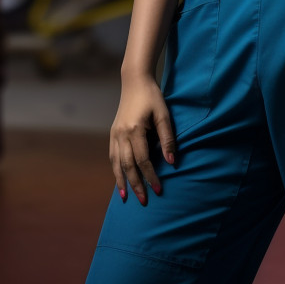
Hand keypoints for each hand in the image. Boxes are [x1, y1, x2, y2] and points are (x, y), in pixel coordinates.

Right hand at [109, 71, 175, 205]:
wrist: (134, 82)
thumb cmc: (152, 97)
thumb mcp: (164, 114)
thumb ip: (167, 139)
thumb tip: (171, 163)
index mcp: (134, 129)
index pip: (143, 160)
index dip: (151, 176)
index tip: (159, 190)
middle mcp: (121, 134)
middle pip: (127, 166)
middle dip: (136, 184)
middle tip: (144, 201)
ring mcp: (115, 134)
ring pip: (116, 163)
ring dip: (121, 181)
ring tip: (126, 197)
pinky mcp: (113, 133)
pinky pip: (113, 156)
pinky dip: (115, 169)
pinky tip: (119, 179)